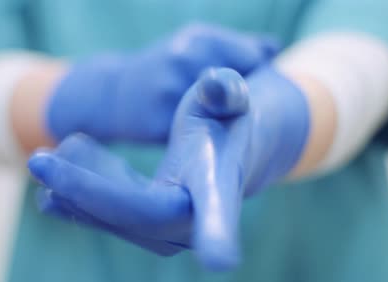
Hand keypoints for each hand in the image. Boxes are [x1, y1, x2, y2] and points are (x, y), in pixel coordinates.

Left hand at [29, 67, 309, 269]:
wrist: (234, 144)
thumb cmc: (232, 117)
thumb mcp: (231, 97)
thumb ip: (225, 92)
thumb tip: (215, 85)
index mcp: (221, 183)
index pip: (219, 209)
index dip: (217, 231)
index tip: (219, 260)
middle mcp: (196, 216)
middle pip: (139, 215)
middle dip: (85, 192)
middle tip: (38, 161)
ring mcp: (172, 226)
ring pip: (117, 218)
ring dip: (74, 194)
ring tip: (41, 160)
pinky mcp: (152, 220)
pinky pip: (113, 216)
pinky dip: (81, 201)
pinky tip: (50, 190)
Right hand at [46, 23, 277, 142]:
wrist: (111, 95)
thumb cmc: (164, 68)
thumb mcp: (196, 45)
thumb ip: (239, 47)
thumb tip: (276, 50)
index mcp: (198, 38)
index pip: (252, 59)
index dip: (255, 79)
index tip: (248, 90)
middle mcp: (184, 59)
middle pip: (239, 89)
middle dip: (239, 102)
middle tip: (231, 112)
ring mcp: (169, 90)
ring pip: (220, 116)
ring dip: (224, 124)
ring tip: (213, 124)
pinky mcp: (158, 122)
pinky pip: (196, 136)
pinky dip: (202, 138)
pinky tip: (196, 134)